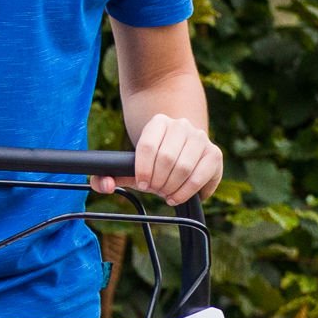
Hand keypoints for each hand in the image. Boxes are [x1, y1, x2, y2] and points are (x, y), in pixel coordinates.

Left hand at [91, 115, 222, 205]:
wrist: (181, 147)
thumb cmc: (153, 160)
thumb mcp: (131, 164)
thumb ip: (110, 174)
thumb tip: (103, 185)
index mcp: (158, 122)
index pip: (148, 146)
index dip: (143, 170)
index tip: (142, 184)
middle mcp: (181, 126)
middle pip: (167, 159)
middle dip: (158, 182)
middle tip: (155, 190)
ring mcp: (200, 138)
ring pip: (184, 168)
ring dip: (172, 188)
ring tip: (166, 194)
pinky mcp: (214, 154)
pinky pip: (201, 176)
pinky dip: (188, 191)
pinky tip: (179, 195)